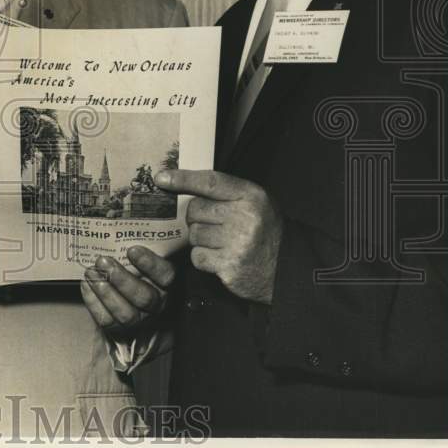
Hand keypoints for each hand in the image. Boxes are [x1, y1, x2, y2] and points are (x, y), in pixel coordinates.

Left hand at [80, 246, 174, 343]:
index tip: (132, 250)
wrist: (124, 299)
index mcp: (166, 283)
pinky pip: (107, 321)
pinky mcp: (120, 330)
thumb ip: (136, 245)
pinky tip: (86, 284)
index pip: (166, 276)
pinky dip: (93, 302)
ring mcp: (139, 320)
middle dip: (121, 279)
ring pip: (126, 314)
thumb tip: (120, 223)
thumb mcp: (141, 258)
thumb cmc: (134, 270)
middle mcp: (157, 304)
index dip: (150, 264)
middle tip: (103, 261)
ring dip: (105, 292)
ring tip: (91, 273)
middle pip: (144, 297)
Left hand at [155, 169, 281, 303]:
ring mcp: (236, 243)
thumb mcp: (253, 203)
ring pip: (193, 234)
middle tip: (214, 224)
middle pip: (195, 209)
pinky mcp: (228, 266)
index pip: (210, 181)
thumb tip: (181, 183)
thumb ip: (224, 193)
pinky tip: (220, 257)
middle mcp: (244, 217)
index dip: (182, 179)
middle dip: (197, 217)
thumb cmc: (264, 231)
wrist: (287, 269)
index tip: (161, 178)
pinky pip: (197, 256)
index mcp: (250, 196)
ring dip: (201, 239)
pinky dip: (203, 258)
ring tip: (222, 243)